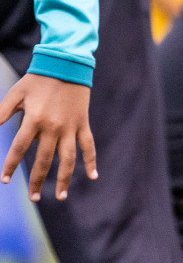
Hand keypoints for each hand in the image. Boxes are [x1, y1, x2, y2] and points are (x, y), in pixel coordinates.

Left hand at [0, 74, 96, 201]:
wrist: (68, 64)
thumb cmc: (39, 78)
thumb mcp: (16, 94)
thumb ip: (1, 112)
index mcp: (34, 120)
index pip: (19, 148)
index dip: (10, 165)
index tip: (4, 180)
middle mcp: (53, 127)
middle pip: (44, 160)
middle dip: (37, 181)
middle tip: (32, 198)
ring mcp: (70, 127)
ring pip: (68, 159)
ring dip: (64, 179)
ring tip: (60, 196)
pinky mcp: (83, 124)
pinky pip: (88, 146)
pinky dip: (91, 161)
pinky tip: (93, 177)